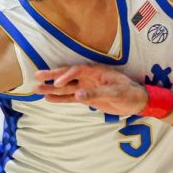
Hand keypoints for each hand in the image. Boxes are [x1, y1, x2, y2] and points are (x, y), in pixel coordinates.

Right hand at [34, 65, 148, 115]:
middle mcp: (88, 77)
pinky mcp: (86, 98)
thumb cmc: (129, 93)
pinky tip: (48, 98)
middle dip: (52, 76)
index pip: (78, 71)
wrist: (136, 102)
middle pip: (67, 75)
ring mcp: (86, 87)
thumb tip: (78, 95)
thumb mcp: (115, 92)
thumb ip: (96, 93)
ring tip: (36, 89)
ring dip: (52, 88)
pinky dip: (60, 98)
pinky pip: (70, 97)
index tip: (57, 83)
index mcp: (96, 71)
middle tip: (37, 76)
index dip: (67, 76)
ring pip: (66, 87)